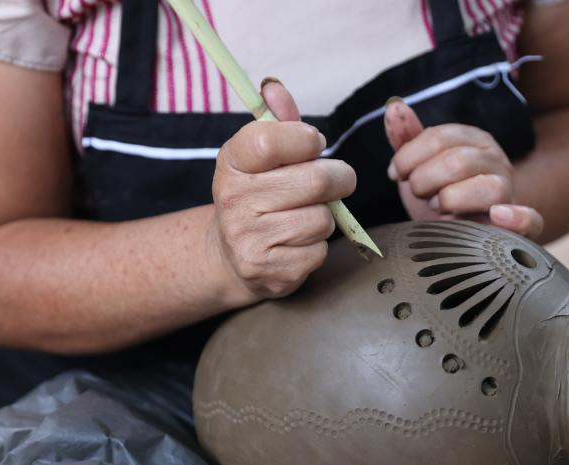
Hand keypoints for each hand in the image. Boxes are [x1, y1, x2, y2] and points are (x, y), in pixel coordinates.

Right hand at [211, 80, 355, 301]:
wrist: (231, 257)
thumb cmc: (256, 196)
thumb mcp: (258, 156)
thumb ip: (276, 122)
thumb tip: (275, 88)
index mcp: (231, 164)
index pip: (270, 139)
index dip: (305, 139)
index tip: (313, 144)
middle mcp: (233, 201)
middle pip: (315, 181)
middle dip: (338, 178)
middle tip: (335, 180)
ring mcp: (250, 239)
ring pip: (322, 219)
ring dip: (326, 216)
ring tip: (306, 214)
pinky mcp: (271, 272)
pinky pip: (320, 251)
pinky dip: (318, 246)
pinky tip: (298, 242)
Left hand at [384, 98, 542, 239]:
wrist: (458, 232)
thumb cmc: (441, 195)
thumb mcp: (420, 166)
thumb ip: (407, 139)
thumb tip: (394, 107)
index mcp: (473, 140)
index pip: (438, 138)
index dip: (408, 157)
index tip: (396, 174)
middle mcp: (496, 160)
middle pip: (456, 162)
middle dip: (424, 181)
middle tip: (419, 194)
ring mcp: (509, 192)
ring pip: (486, 188)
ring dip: (450, 200)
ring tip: (439, 208)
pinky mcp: (519, 224)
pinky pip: (529, 220)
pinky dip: (517, 218)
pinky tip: (497, 216)